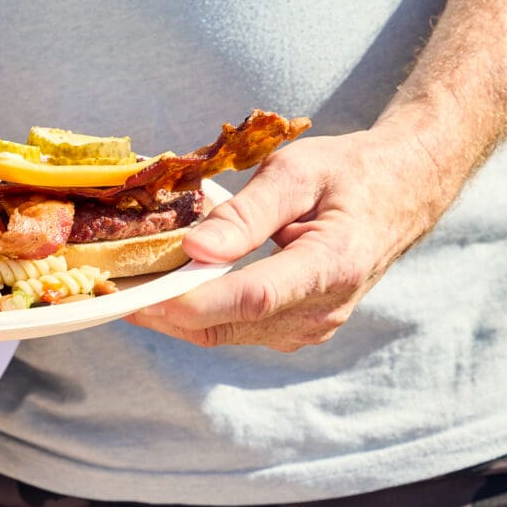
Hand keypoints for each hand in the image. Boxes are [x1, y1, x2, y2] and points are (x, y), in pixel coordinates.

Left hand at [125, 123, 450, 351]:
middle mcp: (322, 311)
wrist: (402, 192)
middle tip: (104, 285)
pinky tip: (163, 285)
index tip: (132, 288)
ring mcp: (311, 327)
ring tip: (122, 283)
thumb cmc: (350, 173)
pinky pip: (233, 329)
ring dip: (171, 313)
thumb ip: (246, 213)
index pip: (248, 299)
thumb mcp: (298, 172)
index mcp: (331, 267)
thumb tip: (193, 248)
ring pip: (222, 333)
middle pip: (224, 325)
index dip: (186, 299)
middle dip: (160, 309)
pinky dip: (194, 311)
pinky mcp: (296, 329)